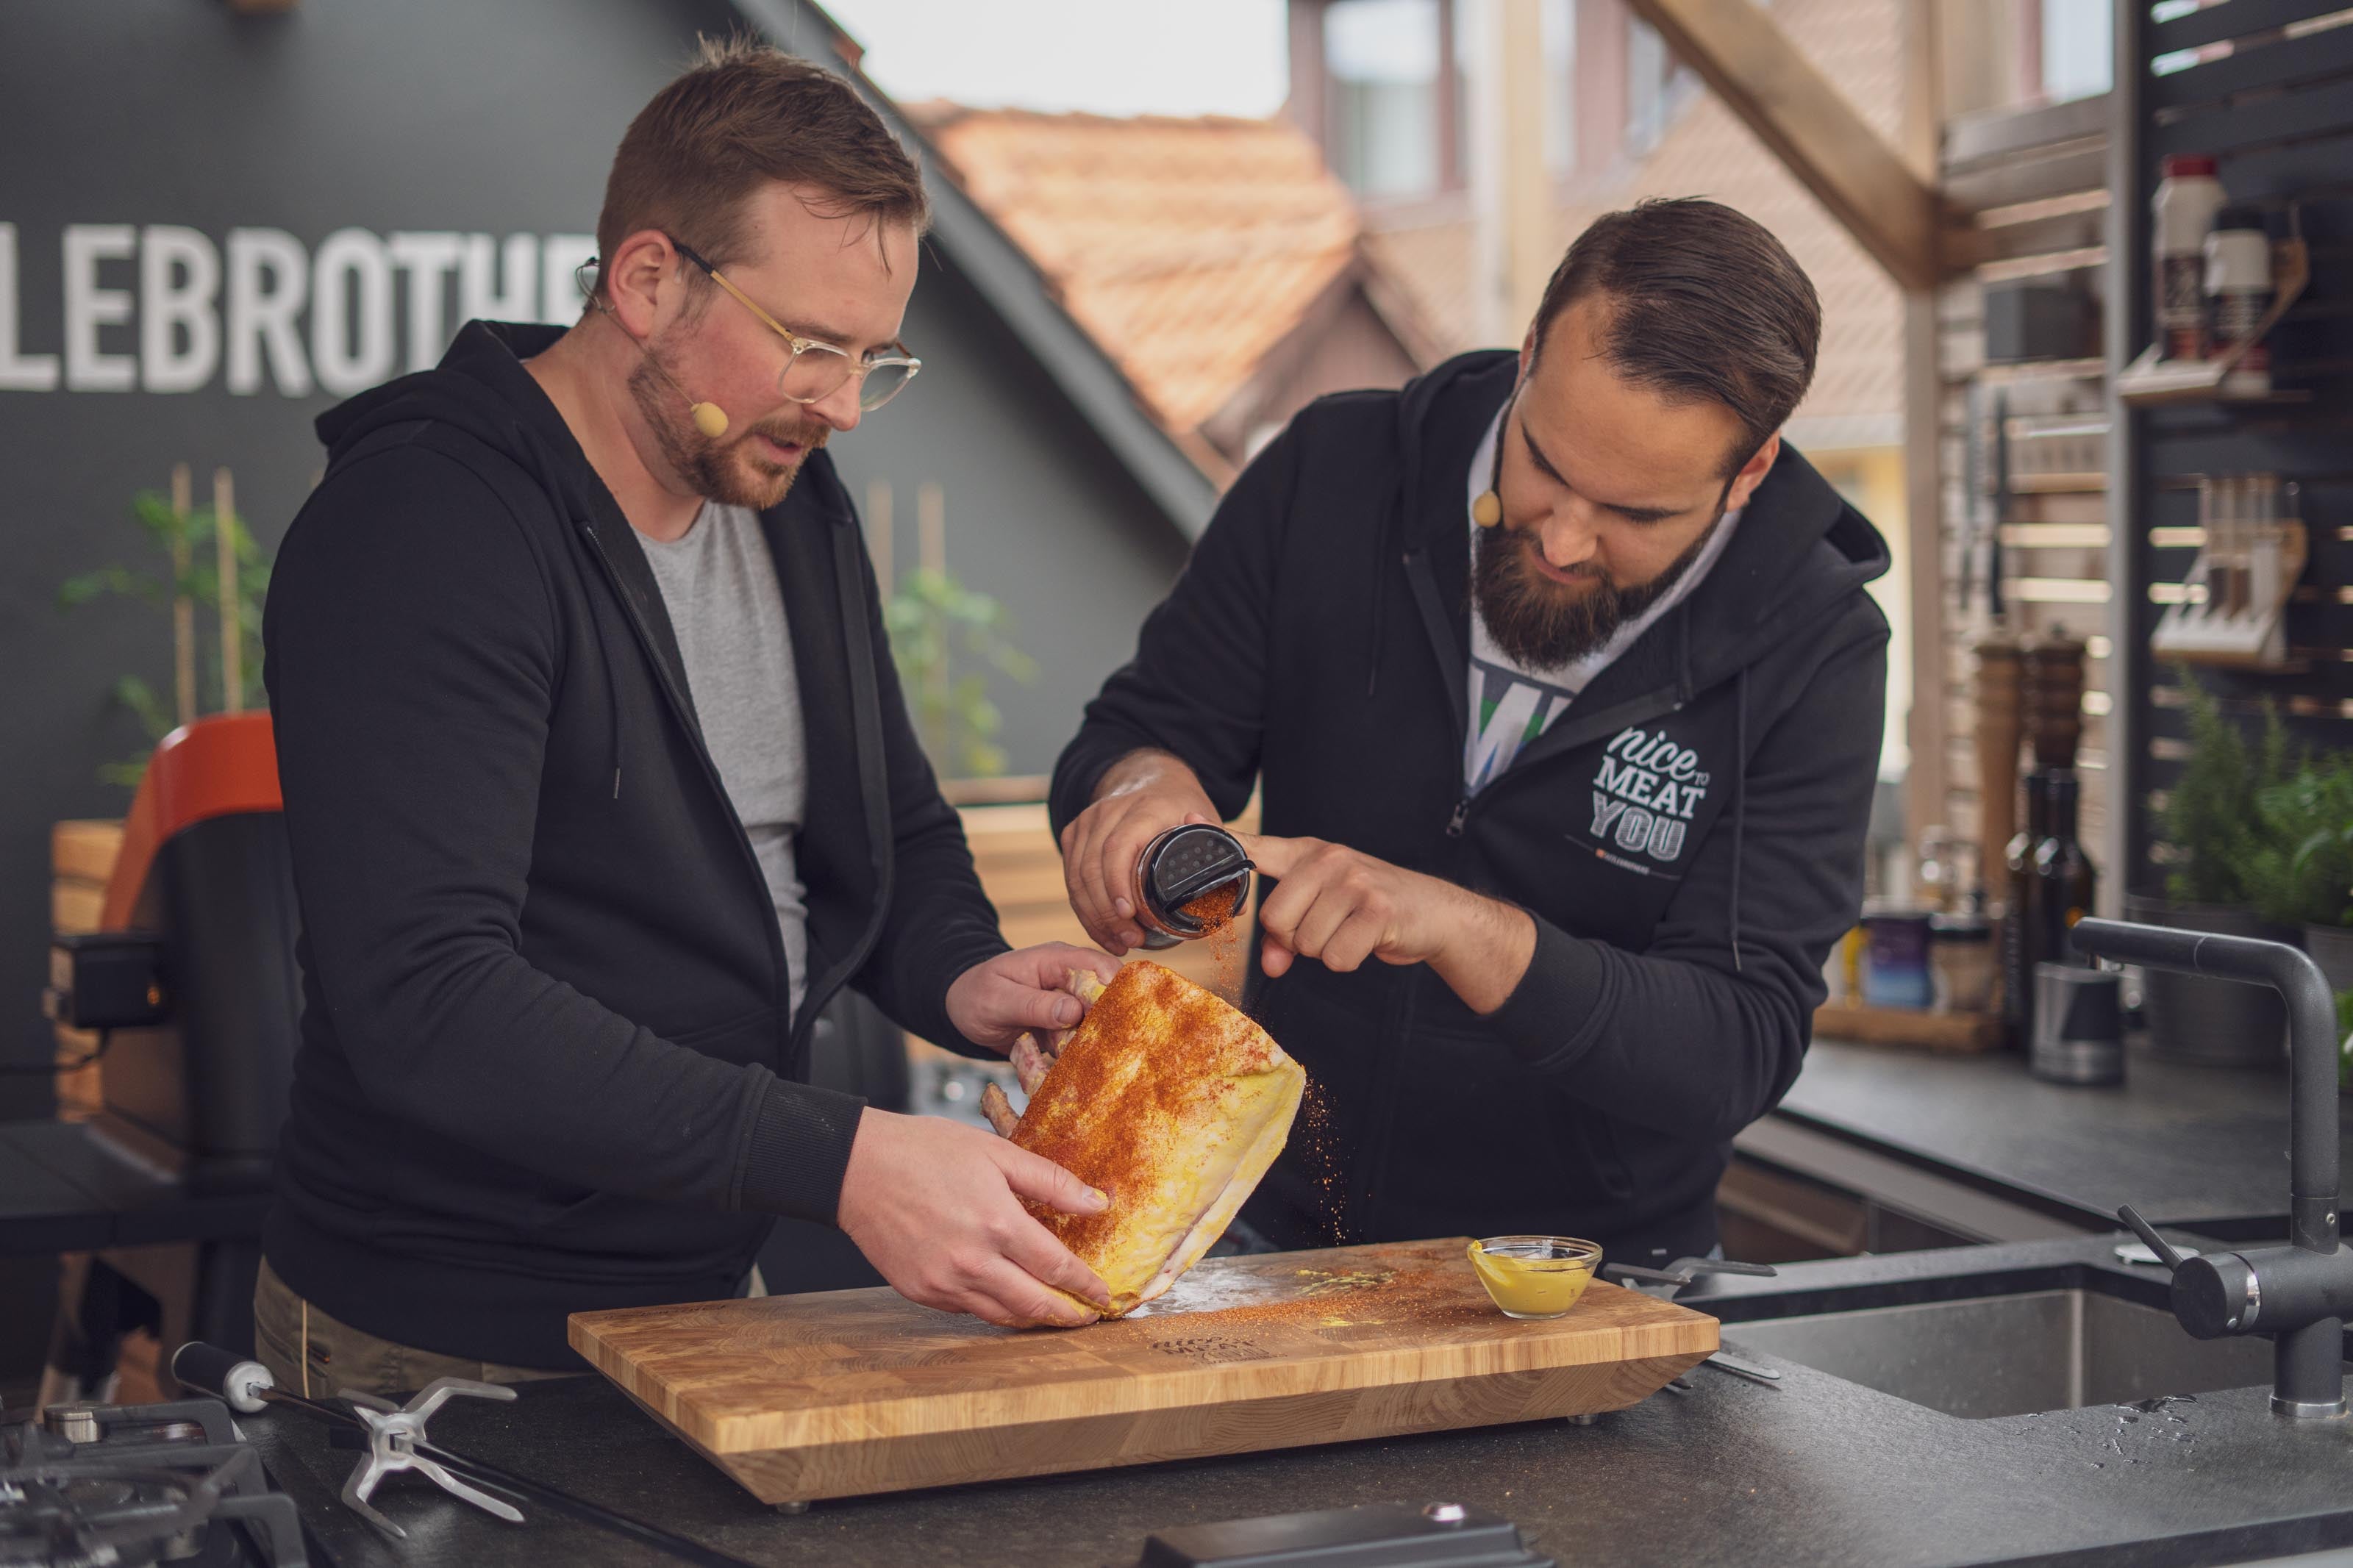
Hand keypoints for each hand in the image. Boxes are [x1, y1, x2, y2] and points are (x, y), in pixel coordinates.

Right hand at [836, 1107, 1113, 1326]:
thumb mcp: (996, 1152)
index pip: (1057, 1268)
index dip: (1086, 1286)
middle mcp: (973, 1262)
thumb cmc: (925, 1151)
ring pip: (1002, 1316)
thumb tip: (1097, 1203)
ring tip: (1054, 1316)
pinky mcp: (921, 1292)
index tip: (1104, 1294)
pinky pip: (968, 1310)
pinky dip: (993, 1308)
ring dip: (1033, 1319)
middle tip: (1088, 1318)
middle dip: (1067, 1315)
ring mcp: (944, 1282)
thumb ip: (1051, 1181)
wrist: (856, 1168)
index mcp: (997, 1223)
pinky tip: (1006, 1298)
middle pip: (1034, 1304)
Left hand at [946, 943, 1119, 1050]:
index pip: (1099, 968)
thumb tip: (1075, 1011)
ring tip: (1070, 1064)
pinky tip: (1065, 1070)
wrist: (962, 1010)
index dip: (1112, 992)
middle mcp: (1069, 981)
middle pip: (1108, 998)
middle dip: (1107, 1025)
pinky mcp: (1064, 1029)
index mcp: (1056, 960)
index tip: (1111, 1023)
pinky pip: (1079, 1044)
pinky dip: (1074, 1057)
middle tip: (1097, 1051)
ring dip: (1088, 1046)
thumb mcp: (997, 999)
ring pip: (1096, 1026)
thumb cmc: (976, 995)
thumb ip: (1035, 1004)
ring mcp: (1068, 1006)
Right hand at [1059, 749, 1218, 953]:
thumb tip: (1240, 908)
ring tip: (1119, 942)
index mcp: (1145, 808)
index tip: (1130, 914)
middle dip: (1107, 911)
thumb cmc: (1180, 806)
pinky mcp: (1074, 834)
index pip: (1119, 846)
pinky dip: (1084, 908)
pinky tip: (1101, 930)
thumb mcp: (1206, 821)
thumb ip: (1221, 863)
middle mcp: (1110, 810)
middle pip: (1092, 866)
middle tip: (1130, 939)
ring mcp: (1088, 821)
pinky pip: (1071, 877)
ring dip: (1094, 916)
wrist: (1150, 777)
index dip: (1118, 883)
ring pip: (1077, 875)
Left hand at [1242, 833, 1535, 1013]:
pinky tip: (1367, 941)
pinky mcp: (1376, 909)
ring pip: (1305, 942)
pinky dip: (1348, 960)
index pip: (1256, 846)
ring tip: (1351, 931)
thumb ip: (1287, 935)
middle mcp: (1327, 860)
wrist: (1433, 913)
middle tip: (1329, 928)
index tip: (1186, 815)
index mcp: (1308, 854)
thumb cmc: (1370, 910)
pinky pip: (1335, 956)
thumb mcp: (1325, 911)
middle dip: (1297, 939)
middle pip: (1276, 919)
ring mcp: (1352, 882)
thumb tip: (1270, 964)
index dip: (1220, 840)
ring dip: (1326, 951)